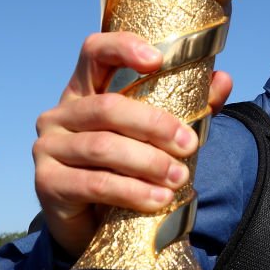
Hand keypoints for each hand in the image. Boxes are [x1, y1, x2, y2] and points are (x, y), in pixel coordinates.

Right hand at [33, 31, 232, 257]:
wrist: (93, 222)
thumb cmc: (128, 167)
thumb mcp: (159, 135)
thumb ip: (191, 107)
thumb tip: (223, 79)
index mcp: (86, 90)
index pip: (94, 51)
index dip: (122, 48)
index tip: (157, 60)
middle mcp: (60, 113)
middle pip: (108, 107)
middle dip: (155, 125)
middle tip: (190, 145)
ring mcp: (48, 147)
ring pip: (103, 147)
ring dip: (149, 163)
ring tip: (180, 178)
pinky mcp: (47, 183)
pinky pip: (95, 184)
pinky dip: (133, 192)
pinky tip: (159, 200)